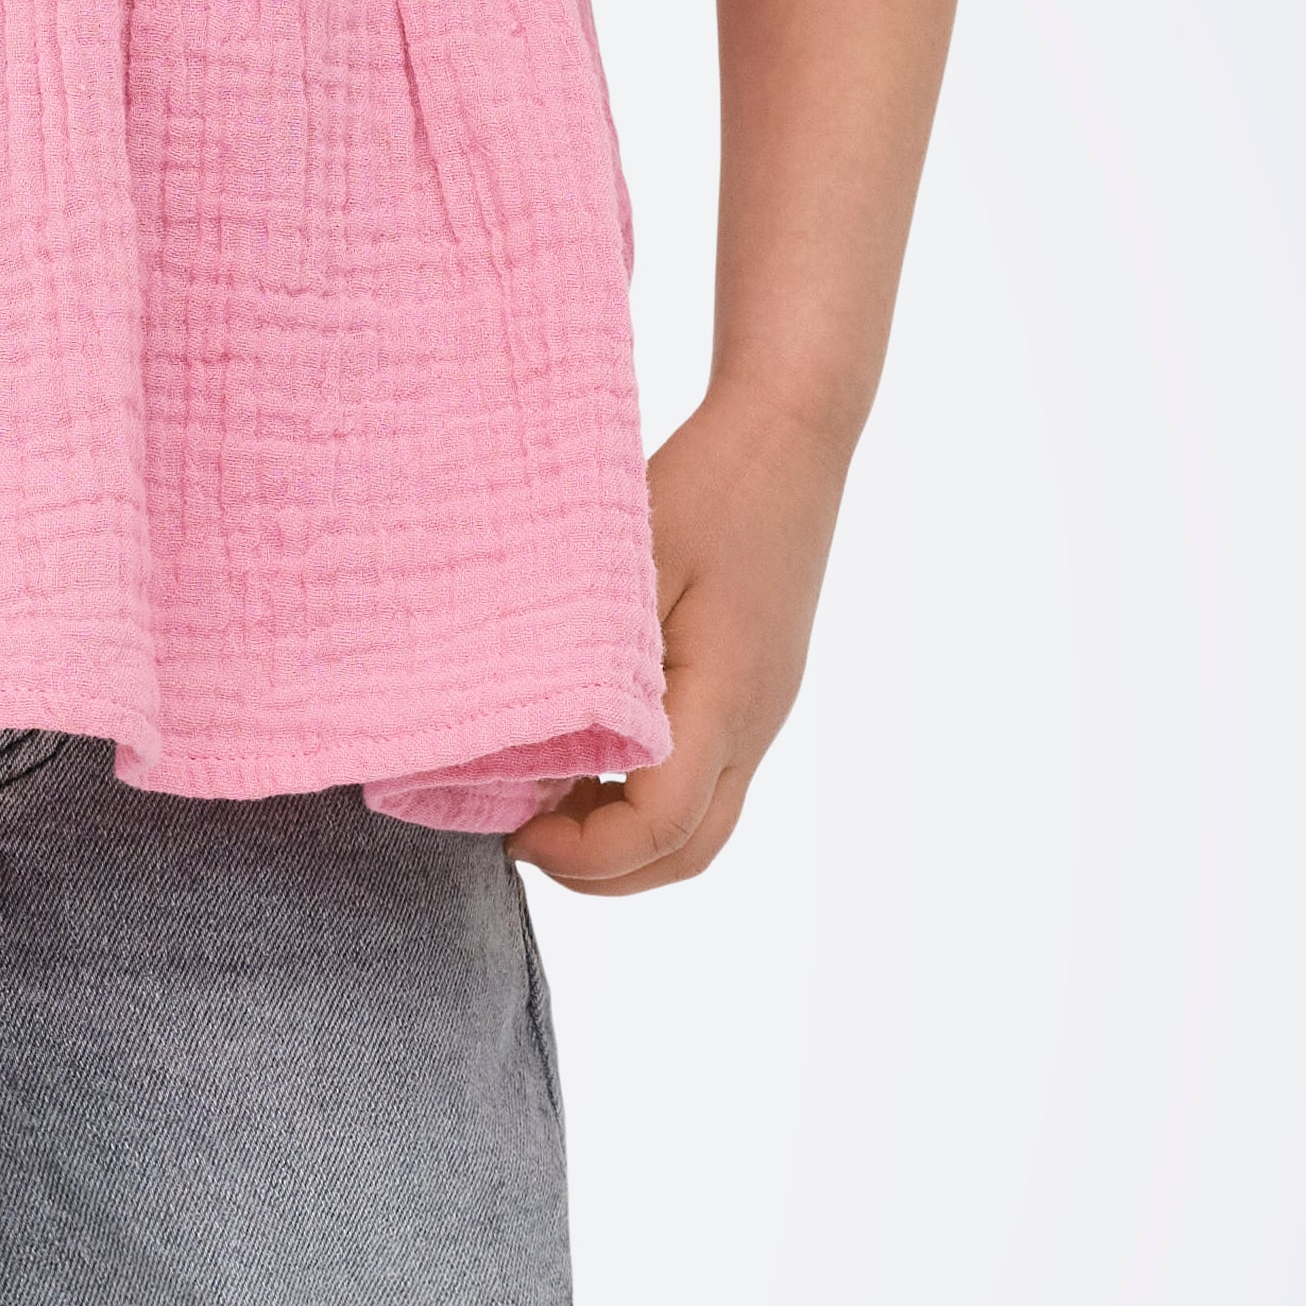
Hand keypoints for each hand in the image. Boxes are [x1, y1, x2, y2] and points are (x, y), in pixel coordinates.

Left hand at [509, 391, 847, 902]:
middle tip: (522, 839)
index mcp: (727, 698)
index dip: (583, 852)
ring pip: (702, 827)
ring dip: (625, 840)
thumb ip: (585, 662)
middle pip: (688, 854)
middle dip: (602, 872)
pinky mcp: (756, 694)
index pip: (660, 828)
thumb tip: (520, 747)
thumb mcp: (626, 566)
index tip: (514, 830)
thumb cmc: (709, 485)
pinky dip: (645, 799)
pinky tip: (586, 762)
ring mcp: (763, 714)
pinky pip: (705, 781)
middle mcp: (756, 723)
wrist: (791, 433)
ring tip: (547, 805)